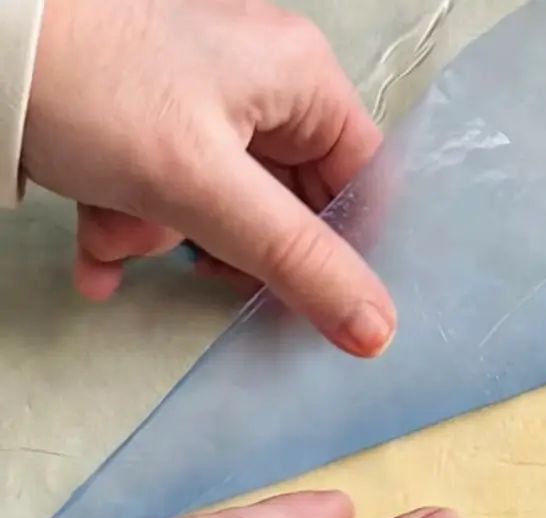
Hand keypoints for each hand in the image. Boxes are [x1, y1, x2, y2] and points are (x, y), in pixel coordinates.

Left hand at [21, 0, 394, 354]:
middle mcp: (260, 84)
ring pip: (219, 213)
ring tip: (116, 228)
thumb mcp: (206, 189)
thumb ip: (299, 265)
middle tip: (195, 263)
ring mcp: (202, 104)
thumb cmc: (86, 84)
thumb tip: (376, 329)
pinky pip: (167, 201)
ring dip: (161, 240)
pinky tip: (95, 247)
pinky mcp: (151, 125)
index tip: (312, 306)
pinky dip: (129, 228)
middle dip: (226, 248)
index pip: (362, 186)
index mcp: (298, 78)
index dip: (342, 254)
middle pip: (287, 209)